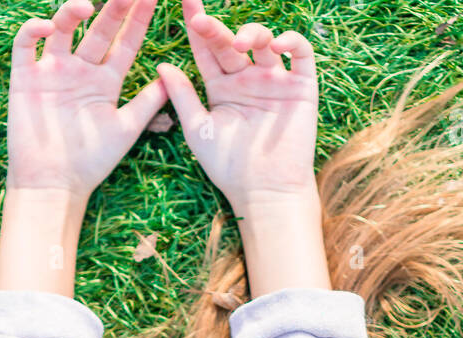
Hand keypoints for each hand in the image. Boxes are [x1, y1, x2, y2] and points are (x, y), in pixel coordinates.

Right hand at [5, 0, 167, 197]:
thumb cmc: (91, 163)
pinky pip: (25, 45)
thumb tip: (171, 76)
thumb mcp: (125, 130)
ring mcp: (52, 71)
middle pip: (99, 29)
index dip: (139, 19)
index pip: (125, 42)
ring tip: (88, 4)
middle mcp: (80, 70)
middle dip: (115, 7)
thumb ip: (147, 103)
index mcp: (105, 81)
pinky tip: (46, 26)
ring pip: (62, 29)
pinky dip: (32, 31)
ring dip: (72, 12)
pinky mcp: (25, 78)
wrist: (54, 185)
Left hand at [155, 0, 319, 210]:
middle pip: (231, 42)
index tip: (185, 4)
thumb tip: (161, 65)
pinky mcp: (301, 87)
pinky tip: (278, 43)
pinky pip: (301, 54)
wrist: (264, 192)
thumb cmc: (229, 168)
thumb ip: (182, 96)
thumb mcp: (198, 129)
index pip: (207, 49)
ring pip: (264, 42)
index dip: (197, 26)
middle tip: (201, 21)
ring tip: (239, 43)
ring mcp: (275, 81)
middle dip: (216, 28)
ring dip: (252, 33)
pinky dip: (292, 42)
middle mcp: (247, 79)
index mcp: (222, 87)